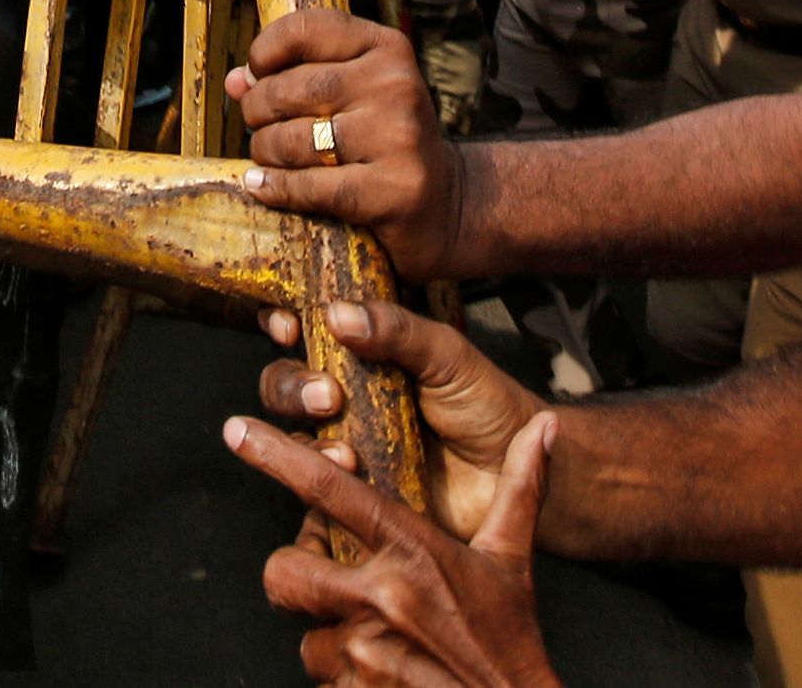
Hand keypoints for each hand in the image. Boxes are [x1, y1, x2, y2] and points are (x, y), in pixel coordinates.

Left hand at [226, 408, 562, 687]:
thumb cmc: (511, 645)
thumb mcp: (512, 564)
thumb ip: (521, 491)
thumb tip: (544, 428)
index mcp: (414, 553)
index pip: (331, 491)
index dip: (277, 456)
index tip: (236, 431)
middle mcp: (381, 599)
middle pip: (284, 572)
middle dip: (293, 577)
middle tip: (325, 583)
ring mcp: (365, 653)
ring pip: (306, 636)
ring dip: (333, 640)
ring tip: (382, 645)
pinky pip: (324, 683)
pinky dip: (347, 682)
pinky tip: (387, 679)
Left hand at [228, 10, 470, 279]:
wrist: (447, 203)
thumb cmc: (384, 139)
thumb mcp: (352, 94)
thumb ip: (296, 77)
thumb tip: (235, 81)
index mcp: (387, 48)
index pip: (309, 28)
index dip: (267, 48)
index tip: (255, 71)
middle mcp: (397, 85)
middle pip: (295, 88)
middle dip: (258, 108)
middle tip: (255, 124)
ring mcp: (399, 137)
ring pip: (296, 139)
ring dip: (265, 150)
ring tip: (265, 157)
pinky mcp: (394, 189)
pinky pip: (311, 185)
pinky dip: (277, 187)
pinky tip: (262, 187)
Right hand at [257, 298, 544, 546]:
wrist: (516, 474)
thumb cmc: (487, 405)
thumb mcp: (449, 356)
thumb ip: (399, 331)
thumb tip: (338, 315)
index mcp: (365, 352)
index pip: (308, 331)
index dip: (285, 324)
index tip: (288, 325)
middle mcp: (347, 394)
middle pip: (285, 382)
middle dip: (292, 385)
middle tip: (328, 395)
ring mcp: (347, 440)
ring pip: (295, 431)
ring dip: (307, 434)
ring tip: (345, 448)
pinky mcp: (352, 487)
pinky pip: (316, 482)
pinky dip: (323, 473)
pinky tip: (351, 469)